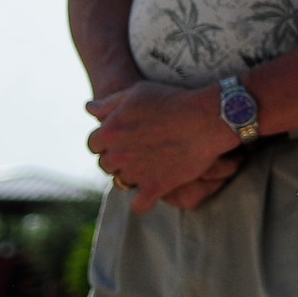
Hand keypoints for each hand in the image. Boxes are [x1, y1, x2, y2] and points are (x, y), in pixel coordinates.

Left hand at [87, 81, 235, 213]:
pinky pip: (140, 204)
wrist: (208, 118)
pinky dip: (144, 200)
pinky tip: (153, 189)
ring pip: (122, 181)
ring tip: (151, 163)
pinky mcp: (155, 187)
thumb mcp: (138, 92)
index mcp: (109, 131)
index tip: (125, 136)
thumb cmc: (173, 101)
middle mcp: (117, 155)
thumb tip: (89, 108)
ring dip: (133, 175)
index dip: (108, 139)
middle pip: (106, 164)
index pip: (94, 143)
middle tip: (140, 149)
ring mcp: (136, 173)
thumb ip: (109, 102)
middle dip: (119, 157)